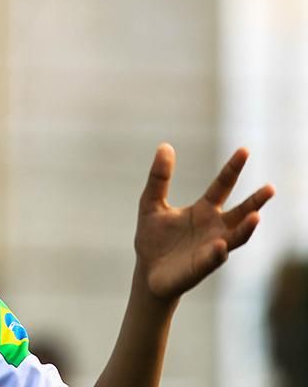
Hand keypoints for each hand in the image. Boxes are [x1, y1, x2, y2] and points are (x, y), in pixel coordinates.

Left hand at [135, 145, 273, 300]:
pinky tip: (220, 245)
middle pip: (240, 212)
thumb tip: (165, 145)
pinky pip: (213, 259)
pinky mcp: (201, 267)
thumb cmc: (153, 237)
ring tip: (256, 216)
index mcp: (203, 210)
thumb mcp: (151, 202)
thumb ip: (159, 177)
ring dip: (246, 228)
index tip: (244, 149)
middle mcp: (214, 228)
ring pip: (236, 237)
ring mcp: (212, 248)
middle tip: (270, 188)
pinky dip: (218, 253)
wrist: (147, 271)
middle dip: (255, 201)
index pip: (223, 186)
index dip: (233, 168)